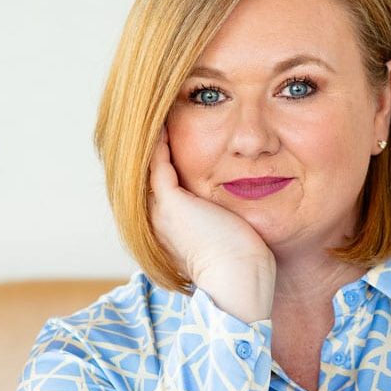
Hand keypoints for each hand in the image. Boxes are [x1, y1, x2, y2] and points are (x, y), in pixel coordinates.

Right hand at [148, 127, 275, 321]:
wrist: (240, 280)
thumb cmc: (243, 262)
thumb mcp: (228, 231)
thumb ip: (223, 214)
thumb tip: (241, 202)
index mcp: (170, 226)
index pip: (161, 183)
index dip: (166, 158)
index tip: (174, 133)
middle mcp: (158, 218)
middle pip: (147, 171)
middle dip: (153, 144)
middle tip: (160, 113)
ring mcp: (160, 210)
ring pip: (148, 164)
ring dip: (153, 137)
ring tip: (160, 110)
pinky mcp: (171, 201)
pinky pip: (157, 160)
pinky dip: (159, 139)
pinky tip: (165, 118)